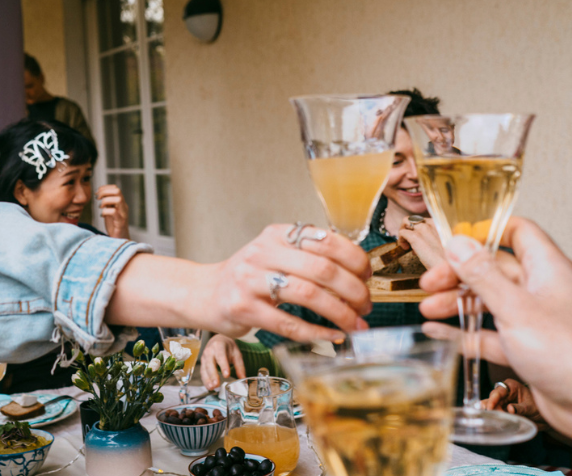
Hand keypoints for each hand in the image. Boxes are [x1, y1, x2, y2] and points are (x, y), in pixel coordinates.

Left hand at [96, 184, 128, 238]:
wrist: (120, 240)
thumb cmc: (114, 226)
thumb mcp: (109, 211)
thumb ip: (107, 203)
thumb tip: (100, 194)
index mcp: (121, 203)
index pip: (116, 188)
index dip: (105, 188)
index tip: (97, 193)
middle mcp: (123, 207)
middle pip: (117, 191)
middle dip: (105, 192)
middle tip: (97, 198)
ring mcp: (123, 214)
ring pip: (118, 199)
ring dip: (105, 201)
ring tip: (100, 207)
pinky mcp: (120, 222)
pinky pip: (114, 212)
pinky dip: (105, 211)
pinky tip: (102, 215)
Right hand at [198, 224, 371, 339]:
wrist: (204, 293)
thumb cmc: (249, 277)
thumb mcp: (274, 255)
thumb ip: (307, 256)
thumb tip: (358, 271)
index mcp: (276, 235)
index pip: (326, 240)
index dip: (355, 259)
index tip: (367, 276)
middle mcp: (262, 253)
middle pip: (322, 269)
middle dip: (353, 290)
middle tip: (366, 305)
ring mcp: (250, 280)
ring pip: (308, 295)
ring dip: (340, 313)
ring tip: (355, 324)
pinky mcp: (243, 308)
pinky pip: (289, 323)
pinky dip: (318, 332)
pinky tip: (333, 336)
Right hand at [200, 334, 245, 388]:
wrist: (218, 340)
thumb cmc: (228, 348)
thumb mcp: (236, 354)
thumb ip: (240, 366)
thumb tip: (244, 379)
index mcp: (219, 346)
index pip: (221, 356)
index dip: (223, 365)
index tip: (227, 375)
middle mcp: (209, 351)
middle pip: (210, 363)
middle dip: (213, 375)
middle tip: (217, 384)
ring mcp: (204, 357)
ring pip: (204, 369)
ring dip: (207, 379)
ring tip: (212, 388)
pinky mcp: (202, 363)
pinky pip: (202, 372)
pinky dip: (205, 380)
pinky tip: (209, 387)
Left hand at [395, 220, 445, 269]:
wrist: (448, 266)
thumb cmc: (447, 258)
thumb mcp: (443, 243)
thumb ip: (434, 238)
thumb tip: (424, 241)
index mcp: (439, 224)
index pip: (423, 220)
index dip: (419, 230)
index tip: (420, 240)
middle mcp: (431, 223)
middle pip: (414, 219)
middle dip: (410, 229)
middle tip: (410, 242)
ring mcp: (423, 229)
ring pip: (406, 221)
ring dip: (404, 232)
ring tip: (407, 245)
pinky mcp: (415, 237)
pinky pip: (402, 232)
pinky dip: (401, 239)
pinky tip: (406, 249)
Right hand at [416, 217, 571, 448]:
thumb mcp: (516, 308)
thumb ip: (483, 274)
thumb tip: (457, 242)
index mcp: (547, 268)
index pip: (517, 232)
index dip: (485, 231)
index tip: (452, 240)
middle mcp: (541, 290)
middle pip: (494, 269)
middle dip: (459, 273)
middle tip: (429, 284)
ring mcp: (535, 321)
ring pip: (490, 302)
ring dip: (458, 303)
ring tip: (428, 310)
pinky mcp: (529, 350)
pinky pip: (491, 335)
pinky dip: (466, 333)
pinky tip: (440, 334)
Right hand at [483, 379, 546, 429]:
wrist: (542, 417)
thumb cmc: (538, 408)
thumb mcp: (531, 408)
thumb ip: (521, 408)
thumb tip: (510, 409)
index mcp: (511, 386)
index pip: (498, 392)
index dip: (492, 400)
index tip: (490, 409)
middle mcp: (504, 392)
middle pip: (492, 400)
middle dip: (493, 410)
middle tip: (498, 420)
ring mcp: (501, 401)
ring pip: (491, 407)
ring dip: (493, 415)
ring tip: (497, 423)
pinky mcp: (500, 409)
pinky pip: (494, 413)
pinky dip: (494, 419)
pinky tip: (496, 424)